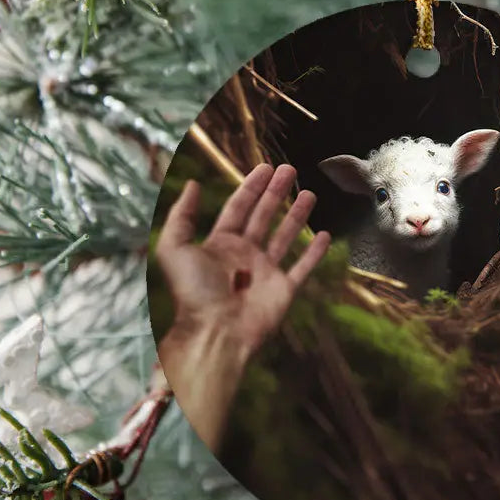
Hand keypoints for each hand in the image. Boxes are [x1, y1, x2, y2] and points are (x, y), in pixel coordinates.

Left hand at [154, 164, 329, 451]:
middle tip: (290, 170)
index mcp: (220, 244)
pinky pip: (302, 267)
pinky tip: (324, 235)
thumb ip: (180, 216)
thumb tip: (190, 184)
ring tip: (310, 194)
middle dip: (276, 193)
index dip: (251, 186)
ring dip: (296, 215)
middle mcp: (244, 255)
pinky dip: (314, 252)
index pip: (238, 207)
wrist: (216, 333)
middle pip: (263, 216)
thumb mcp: (174, 249)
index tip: (266, 167)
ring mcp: (265, 273)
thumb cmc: (194, 293)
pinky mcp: (283, 290)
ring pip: (284, 236)